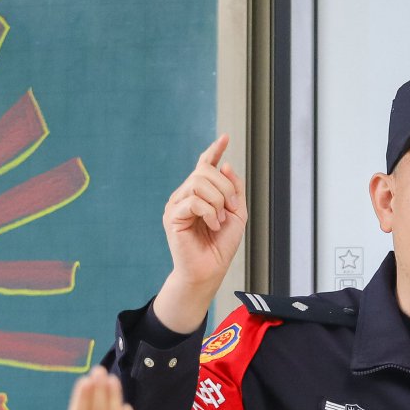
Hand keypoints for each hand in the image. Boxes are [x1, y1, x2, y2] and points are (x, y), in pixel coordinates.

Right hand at [155, 134, 246, 331]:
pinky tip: (212, 225)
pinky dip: (209, 212)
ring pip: (199, 183)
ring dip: (218, 201)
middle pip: (205, 172)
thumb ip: (234, 189)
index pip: (204, 165)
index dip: (214, 150)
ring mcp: (176, 204)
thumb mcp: (236, 214)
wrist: (209, 271)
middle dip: (226, 188)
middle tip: (232, 209)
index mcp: (199, 194)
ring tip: (220, 221)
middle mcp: (185, 195)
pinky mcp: (172, 216)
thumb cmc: (220, 246)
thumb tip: (225, 165)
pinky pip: (194, 201)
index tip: (225, 137)